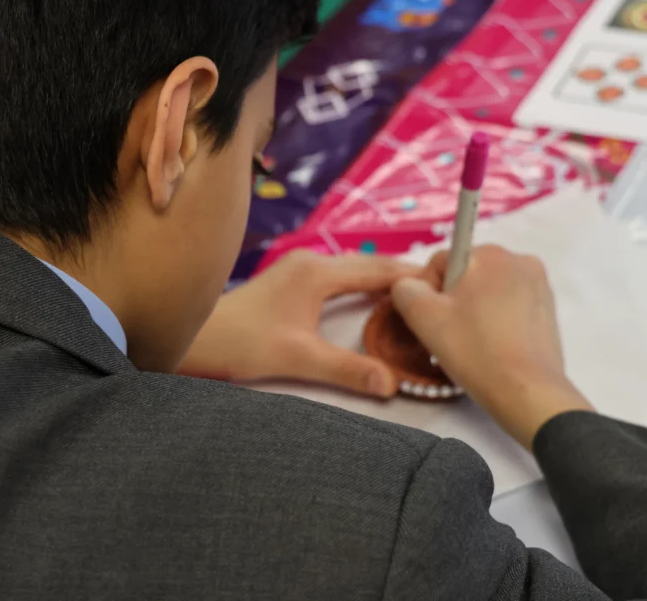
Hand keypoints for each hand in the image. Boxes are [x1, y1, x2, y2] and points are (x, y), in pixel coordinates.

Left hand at [181, 251, 419, 396]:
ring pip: (356, 271)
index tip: (448, 285)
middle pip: (371, 266)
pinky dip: (364, 288)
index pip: (379, 269)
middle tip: (442, 294)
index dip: (414, 277)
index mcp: (317, 272)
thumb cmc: (243, 343)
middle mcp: (312, 262)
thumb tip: (391, 383)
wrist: (198, 338)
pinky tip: (377, 305)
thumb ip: (348, 369)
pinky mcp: (294, 281)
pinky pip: (341, 277)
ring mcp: (301, 268)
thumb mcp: (299, 358)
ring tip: (417, 301)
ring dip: (385, 283)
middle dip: (405, 279)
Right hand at [390, 246, 593, 448]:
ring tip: (472, 342)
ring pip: (487, 290)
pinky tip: (493, 344)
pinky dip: (496, 318)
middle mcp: (520, 259)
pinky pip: (509, 304)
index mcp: (491, 254)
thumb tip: (410, 286)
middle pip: (466, 274)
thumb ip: (405, 289)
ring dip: (473, 309)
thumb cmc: (475, 351)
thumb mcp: (424, 318)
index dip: (427, 293)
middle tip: (450, 334)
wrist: (527, 392)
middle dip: (452, 300)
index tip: (431, 322)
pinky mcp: (549, 308)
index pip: (440, 262)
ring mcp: (540, 284)